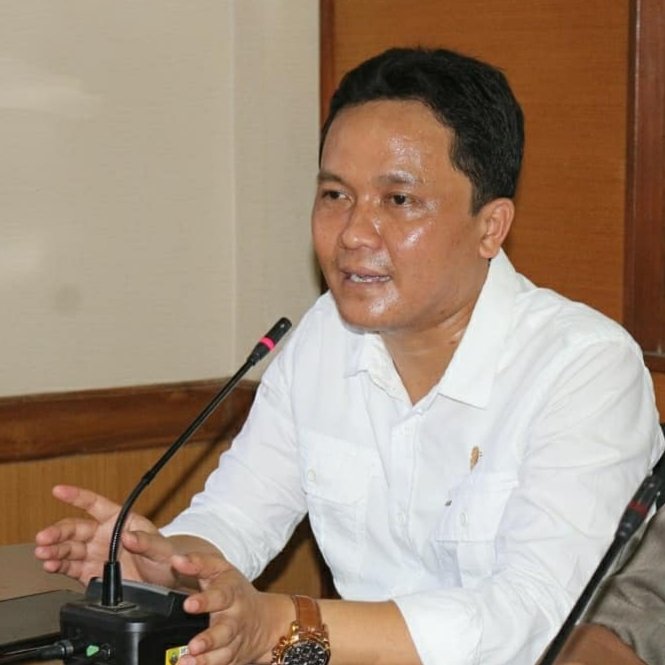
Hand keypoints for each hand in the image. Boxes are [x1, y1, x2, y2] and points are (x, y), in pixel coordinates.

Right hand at [34, 484, 177, 587]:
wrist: (165, 583)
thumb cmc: (165, 557)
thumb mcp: (161, 548)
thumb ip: (145, 541)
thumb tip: (128, 536)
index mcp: (120, 521)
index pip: (95, 504)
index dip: (77, 496)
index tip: (59, 490)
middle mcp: (104, 535)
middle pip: (75, 529)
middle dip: (57, 532)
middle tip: (44, 537)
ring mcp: (96, 554)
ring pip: (69, 548)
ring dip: (54, 550)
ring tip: (42, 554)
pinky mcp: (91, 574)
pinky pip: (70, 568)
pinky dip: (58, 567)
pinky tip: (50, 566)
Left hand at [170, 552, 290, 664]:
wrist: (267, 621)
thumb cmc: (236, 591)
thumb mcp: (221, 571)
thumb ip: (198, 564)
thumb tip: (176, 560)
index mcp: (231, 594)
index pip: (220, 596)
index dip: (205, 601)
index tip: (188, 605)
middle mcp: (235, 620)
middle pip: (225, 631)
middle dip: (209, 639)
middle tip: (193, 645)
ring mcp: (235, 642)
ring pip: (223, 654)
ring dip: (206, 661)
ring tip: (186, 662)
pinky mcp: (232, 659)